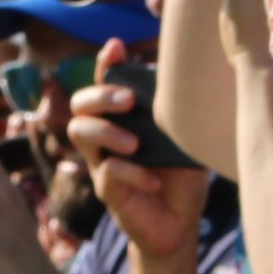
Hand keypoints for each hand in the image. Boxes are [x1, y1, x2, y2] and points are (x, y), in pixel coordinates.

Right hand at [68, 38, 210, 259]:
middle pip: (80, 103)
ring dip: (106, 131)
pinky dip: (130, 173)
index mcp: (126, 120)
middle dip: (100, 95)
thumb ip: (180, 117)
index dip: (106, 64)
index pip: (106, 84)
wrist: (180, 226)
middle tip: (128, 101)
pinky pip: (106, 172)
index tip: (116, 47)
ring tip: (135, 144)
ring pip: (80, 132)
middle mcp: (107, 137)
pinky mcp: (107, 191)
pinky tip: (153, 180)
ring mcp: (102, 163)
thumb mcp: (187, 142)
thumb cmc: (182, 179)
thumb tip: (192, 85)